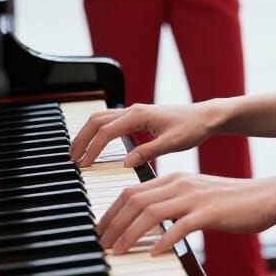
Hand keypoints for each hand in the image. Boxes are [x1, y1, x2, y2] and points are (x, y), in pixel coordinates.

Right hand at [69, 101, 220, 167]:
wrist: (204, 117)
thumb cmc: (192, 128)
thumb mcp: (172, 143)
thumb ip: (148, 152)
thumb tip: (125, 163)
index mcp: (139, 115)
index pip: (106, 132)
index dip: (93, 149)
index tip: (83, 165)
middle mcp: (133, 111)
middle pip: (96, 121)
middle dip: (81, 139)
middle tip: (71, 159)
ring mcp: (134, 113)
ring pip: (100, 119)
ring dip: (86, 134)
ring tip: (77, 153)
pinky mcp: (137, 117)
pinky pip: (110, 122)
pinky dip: (97, 132)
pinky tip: (94, 146)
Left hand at [97, 172, 275, 255]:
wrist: (266, 197)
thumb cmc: (233, 202)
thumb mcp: (198, 196)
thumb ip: (174, 204)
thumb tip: (150, 223)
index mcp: (176, 179)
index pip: (132, 191)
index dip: (111, 211)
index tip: (101, 231)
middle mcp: (181, 184)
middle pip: (135, 200)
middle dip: (112, 223)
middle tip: (102, 244)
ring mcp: (195, 197)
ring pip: (150, 213)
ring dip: (129, 234)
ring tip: (118, 251)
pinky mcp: (209, 213)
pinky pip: (179, 226)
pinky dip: (163, 240)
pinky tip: (155, 253)